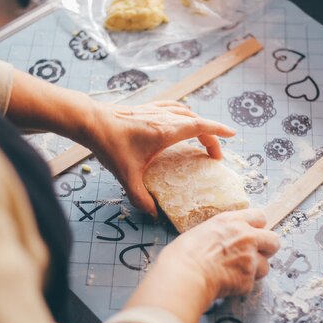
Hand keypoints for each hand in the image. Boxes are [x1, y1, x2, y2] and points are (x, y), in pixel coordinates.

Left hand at [82, 100, 235, 216]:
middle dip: (211, 136)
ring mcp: (156, 110)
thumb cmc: (110, 145)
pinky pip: (173, 108)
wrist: (90, 121)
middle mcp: (165, 117)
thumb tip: (153, 214)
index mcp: (166, 131)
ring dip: (198, 124)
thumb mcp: (126, 175)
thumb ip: (140, 197)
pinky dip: (183, 114)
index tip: (233, 135)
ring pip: (186, 113)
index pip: (201, 127)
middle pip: (197, 122)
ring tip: (202, 138)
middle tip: (215, 154)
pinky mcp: (147, 108)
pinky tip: (180, 120)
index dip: (219, 131)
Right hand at [160, 208, 279, 297]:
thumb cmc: (184, 254)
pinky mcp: (249, 279)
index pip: (260, 216)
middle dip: (267, 248)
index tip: (252, 232)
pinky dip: (241, 285)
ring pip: (266, 266)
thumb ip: (222, 233)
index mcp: (232, 221)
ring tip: (236, 273)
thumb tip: (224, 240)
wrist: (185, 275)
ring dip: (254, 270)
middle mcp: (246, 237)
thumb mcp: (203, 231)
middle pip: (273, 240)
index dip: (257, 226)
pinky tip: (226, 283)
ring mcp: (250, 259)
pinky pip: (251, 283)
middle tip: (254, 254)